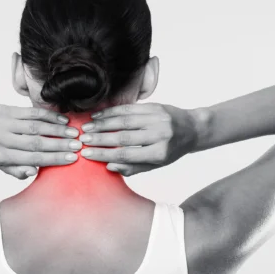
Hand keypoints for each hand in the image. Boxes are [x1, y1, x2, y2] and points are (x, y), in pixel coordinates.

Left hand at [0, 104, 80, 178]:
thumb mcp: (0, 164)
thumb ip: (16, 171)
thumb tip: (33, 172)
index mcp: (2, 156)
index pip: (32, 158)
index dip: (54, 159)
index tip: (72, 158)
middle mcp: (3, 139)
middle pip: (36, 143)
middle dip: (59, 145)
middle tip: (79, 145)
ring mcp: (6, 123)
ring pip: (36, 127)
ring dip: (57, 129)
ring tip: (74, 132)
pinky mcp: (9, 110)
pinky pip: (32, 112)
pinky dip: (49, 115)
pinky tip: (63, 119)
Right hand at [78, 103, 198, 175]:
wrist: (192, 129)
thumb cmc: (171, 151)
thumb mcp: (156, 165)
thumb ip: (133, 167)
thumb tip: (109, 166)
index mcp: (159, 153)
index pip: (126, 154)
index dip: (104, 154)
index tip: (87, 154)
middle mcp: (160, 134)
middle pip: (123, 137)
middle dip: (100, 138)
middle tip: (82, 140)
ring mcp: (158, 118)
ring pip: (125, 121)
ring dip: (103, 123)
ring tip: (87, 128)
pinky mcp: (155, 106)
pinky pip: (130, 109)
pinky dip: (112, 112)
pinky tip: (99, 116)